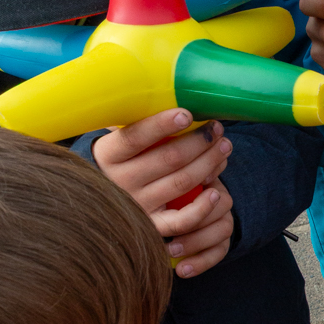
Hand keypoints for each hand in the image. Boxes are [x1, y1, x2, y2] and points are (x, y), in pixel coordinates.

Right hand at [93, 109, 235, 276]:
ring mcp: (137, 206)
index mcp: (107, 155)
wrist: (99, 201)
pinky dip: (202, 207)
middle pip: (168, 159)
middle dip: (199, 141)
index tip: (186, 113)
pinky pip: (182, 221)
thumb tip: (168, 96)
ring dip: (209, 163)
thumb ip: (135, 121)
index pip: (134, 137)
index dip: (161, 125)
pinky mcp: (153, 227)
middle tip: (217, 129)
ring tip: (224, 147)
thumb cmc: (120, 159)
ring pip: (181, 183)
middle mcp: (120, 182)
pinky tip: (216, 191)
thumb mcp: (117, 138)